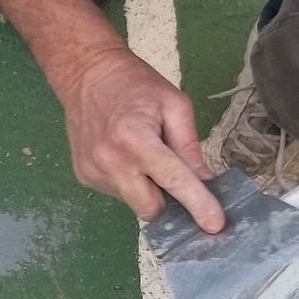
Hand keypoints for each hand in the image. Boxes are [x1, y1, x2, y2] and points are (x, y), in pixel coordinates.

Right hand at [57, 46, 224, 230]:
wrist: (86, 74)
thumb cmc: (134, 83)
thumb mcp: (174, 104)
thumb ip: (189, 145)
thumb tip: (204, 181)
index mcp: (136, 139)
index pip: (173, 181)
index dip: (198, 204)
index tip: (215, 225)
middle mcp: (111, 162)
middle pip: (150, 208)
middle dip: (167, 201)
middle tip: (171, 175)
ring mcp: (93, 172)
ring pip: (133, 202)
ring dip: (145, 189)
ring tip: (140, 154)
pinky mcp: (84, 177)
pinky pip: (116, 193)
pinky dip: (128, 182)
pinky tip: (123, 156)